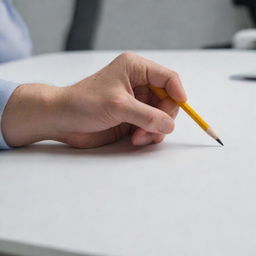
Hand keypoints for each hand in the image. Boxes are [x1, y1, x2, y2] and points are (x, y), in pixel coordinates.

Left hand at [2, 52, 186, 147]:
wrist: (63, 120)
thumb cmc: (84, 104)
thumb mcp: (118, 106)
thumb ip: (147, 115)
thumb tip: (170, 125)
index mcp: (136, 69)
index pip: (168, 78)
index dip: (178, 93)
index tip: (181, 108)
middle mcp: (138, 84)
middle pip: (167, 100)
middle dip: (162, 118)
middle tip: (151, 131)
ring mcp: (136, 103)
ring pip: (160, 116)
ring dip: (154, 129)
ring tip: (138, 138)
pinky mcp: (132, 118)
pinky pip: (151, 127)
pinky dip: (148, 135)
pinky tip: (135, 139)